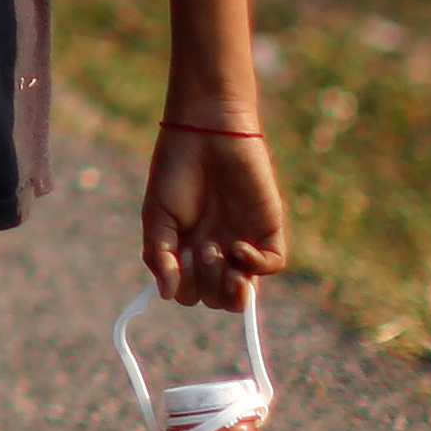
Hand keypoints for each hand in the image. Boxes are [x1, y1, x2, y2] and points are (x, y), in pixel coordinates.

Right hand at [141, 124, 286, 309]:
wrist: (205, 132)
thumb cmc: (175, 171)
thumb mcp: (157, 217)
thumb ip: (160, 256)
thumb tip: (166, 295)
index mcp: (190, 251)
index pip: (193, 293)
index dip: (187, 291)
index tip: (178, 270)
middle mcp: (218, 251)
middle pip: (219, 297)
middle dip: (209, 288)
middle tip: (201, 253)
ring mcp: (245, 240)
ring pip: (246, 289)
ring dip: (231, 285)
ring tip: (217, 253)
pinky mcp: (268, 227)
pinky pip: (272, 264)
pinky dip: (257, 266)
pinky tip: (239, 247)